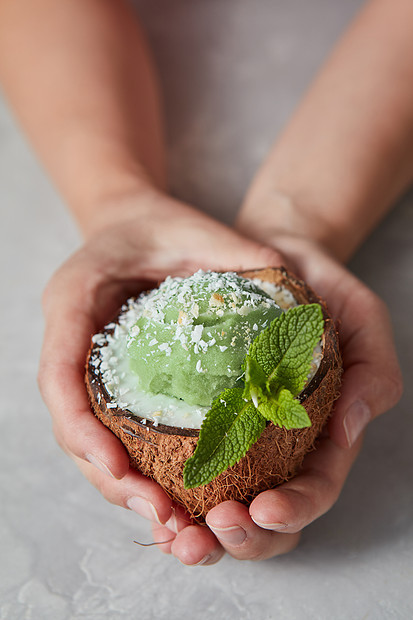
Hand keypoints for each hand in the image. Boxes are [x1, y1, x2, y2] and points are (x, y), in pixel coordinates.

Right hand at [37, 188, 283, 564]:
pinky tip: (172, 494)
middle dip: (110, 478)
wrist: (133, 220)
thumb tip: (292, 293)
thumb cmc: (157, 223)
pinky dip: (136, 467)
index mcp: (73, 301)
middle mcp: (71, 341)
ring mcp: (86, 364)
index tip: (121, 471)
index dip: (84, 432)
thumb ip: (234, 254)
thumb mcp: (192, 227)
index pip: (61, 377)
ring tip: (172, 522)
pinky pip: (114, 430)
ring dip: (124, 486)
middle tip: (162, 516)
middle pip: (72, 426)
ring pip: (90, 439)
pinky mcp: (110, 379)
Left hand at [197, 235, 401, 560]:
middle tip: (213, 526)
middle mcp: (283, 448)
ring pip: (228, 510)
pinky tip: (151, 501)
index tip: (263, 508)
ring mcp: (243, 442)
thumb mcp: (362, 318)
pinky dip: (172, 499)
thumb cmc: (321, 289)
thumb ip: (374, 370)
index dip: (294, 509)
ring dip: (204, 536)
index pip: (315, 487)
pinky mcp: (206, 426)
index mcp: (323, 434)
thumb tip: (350, 427)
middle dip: (245, 538)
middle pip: (270, 520)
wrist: (273, 258)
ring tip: (176, 534)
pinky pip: (189, 472)